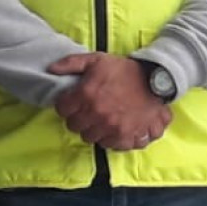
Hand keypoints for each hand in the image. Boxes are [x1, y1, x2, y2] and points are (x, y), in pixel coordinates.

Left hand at [49, 53, 172, 151]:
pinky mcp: (126, 137)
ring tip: (101, 119)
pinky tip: (114, 128)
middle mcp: (96, 114)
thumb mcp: (96, 60)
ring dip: (93, 129)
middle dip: (78, 118)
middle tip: (87, 111)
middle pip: (74, 126)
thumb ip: (71, 63)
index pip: (62, 109)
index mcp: (86, 94)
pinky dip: (110, 138)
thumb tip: (50, 69)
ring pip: (90, 138)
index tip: (73, 101)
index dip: (66, 104)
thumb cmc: (123, 70)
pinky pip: (108, 145)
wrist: (155, 80)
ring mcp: (111, 128)